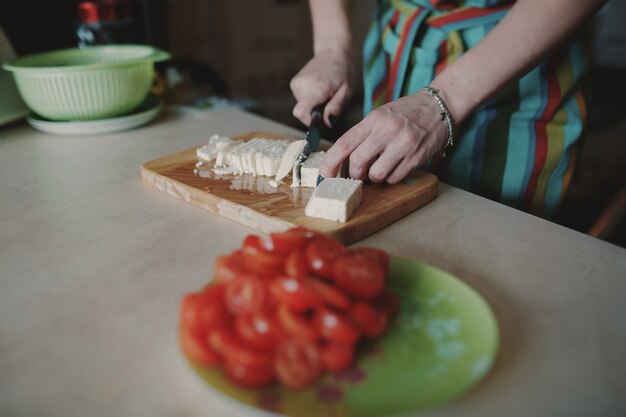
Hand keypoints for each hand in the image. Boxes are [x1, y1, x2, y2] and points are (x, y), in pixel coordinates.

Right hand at [290, 48, 355, 126]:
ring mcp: (296, 84)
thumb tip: (327, 123)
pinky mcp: (294, 84)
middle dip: (316, 113)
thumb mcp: (347, 92)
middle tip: (328, 101)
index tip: (321, 119)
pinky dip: (310, 100)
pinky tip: (318, 90)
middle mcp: (303, 85)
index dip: (310, 122)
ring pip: (302, 108)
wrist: (333, 53)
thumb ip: (336, 108)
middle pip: (303, 113)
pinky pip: (301, 101)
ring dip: (314, 106)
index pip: (301, 112)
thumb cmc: (343, 72)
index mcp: (317, 87)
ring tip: (324, 94)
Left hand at [319, 92, 448, 183]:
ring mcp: (403, 144)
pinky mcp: (417, 156)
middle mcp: (387, 130)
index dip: (330, 163)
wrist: (438, 105)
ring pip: (376, 174)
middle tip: (357, 174)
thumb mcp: (380, 115)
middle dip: (354, 174)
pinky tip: (394, 168)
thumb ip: (362, 135)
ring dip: (374, 178)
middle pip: (357, 162)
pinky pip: (395, 177)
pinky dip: (390, 178)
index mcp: (373, 119)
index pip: (344, 144)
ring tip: (379, 169)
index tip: (324, 175)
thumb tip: (343, 160)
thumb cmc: (405, 112)